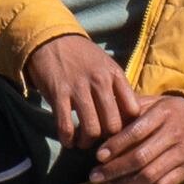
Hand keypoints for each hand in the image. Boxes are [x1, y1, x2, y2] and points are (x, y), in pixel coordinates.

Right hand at [26, 32, 147, 155]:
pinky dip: (67, 140)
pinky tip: (68, 141)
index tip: (121, 132)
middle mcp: (100, 81)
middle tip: (102, 142)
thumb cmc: (82, 57)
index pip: (133, 110)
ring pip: (92, 129)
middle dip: (108, 140)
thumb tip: (131, 117)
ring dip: (87, 142)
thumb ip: (117, 88)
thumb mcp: (106, 66)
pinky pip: (66, 126)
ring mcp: (78, 87)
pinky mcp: (58, 93)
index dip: (128, 127)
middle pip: (113, 125)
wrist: (51, 39)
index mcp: (115, 75)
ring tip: (83, 143)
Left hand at [83, 89, 183, 183]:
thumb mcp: (153, 103)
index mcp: (164, 113)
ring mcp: (183, 153)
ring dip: (126, 183)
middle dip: (114, 169)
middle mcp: (175, 133)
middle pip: (141, 157)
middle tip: (95, 175)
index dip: (116, 145)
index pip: (136, 132)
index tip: (98, 156)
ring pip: (151, 175)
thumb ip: (129, 108)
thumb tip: (100, 118)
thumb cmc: (168, 113)